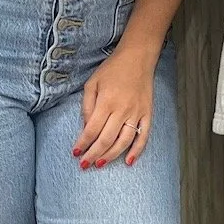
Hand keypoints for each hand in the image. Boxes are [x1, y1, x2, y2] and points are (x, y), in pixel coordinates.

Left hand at [73, 41, 157, 168]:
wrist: (138, 58)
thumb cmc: (112, 69)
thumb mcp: (92, 83)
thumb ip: (87, 106)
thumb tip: (86, 127)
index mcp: (106, 101)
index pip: (92, 129)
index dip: (83, 143)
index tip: (76, 153)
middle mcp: (122, 109)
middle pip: (106, 139)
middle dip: (94, 154)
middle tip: (85, 165)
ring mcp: (137, 113)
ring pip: (124, 141)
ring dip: (111, 155)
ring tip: (100, 164)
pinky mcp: (148, 114)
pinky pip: (144, 136)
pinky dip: (137, 151)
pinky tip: (128, 161)